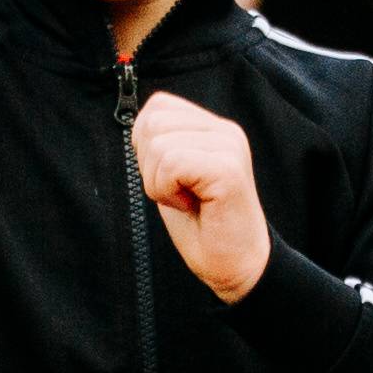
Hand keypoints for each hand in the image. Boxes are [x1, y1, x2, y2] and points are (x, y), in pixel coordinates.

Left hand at [128, 88, 270, 299]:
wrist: (236, 266)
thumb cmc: (203, 226)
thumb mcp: (175, 176)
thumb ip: (163, 144)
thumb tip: (136, 126)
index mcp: (214, 127)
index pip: (158, 106)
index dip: (146, 145)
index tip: (171, 179)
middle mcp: (225, 131)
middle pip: (153, 122)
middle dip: (149, 166)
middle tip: (179, 193)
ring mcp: (229, 147)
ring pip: (158, 144)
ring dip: (159, 183)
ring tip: (187, 200)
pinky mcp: (227, 168)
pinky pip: (170, 164)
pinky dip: (167, 192)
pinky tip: (192, 205)